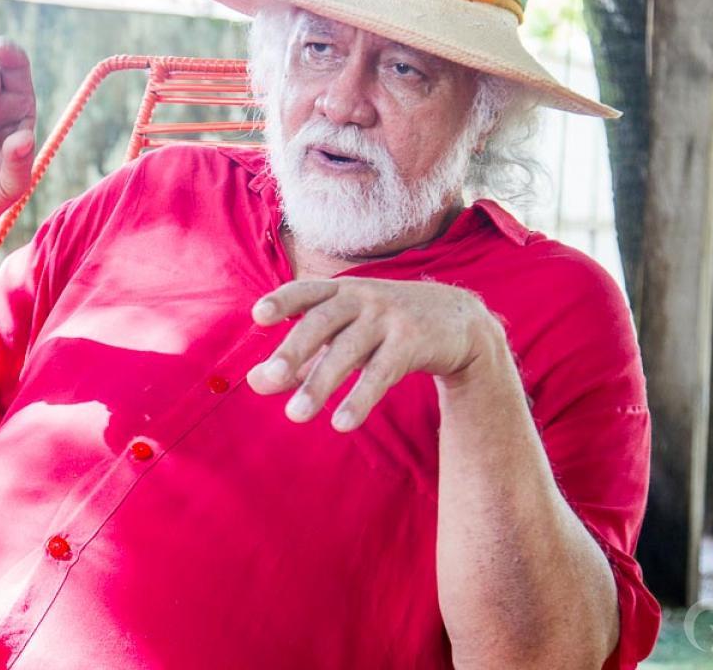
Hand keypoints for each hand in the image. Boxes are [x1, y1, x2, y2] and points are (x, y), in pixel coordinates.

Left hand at [245, 278, 503, 431]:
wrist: (457, 321)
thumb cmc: (383, 327)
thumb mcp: (342, 336)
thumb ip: (300, 359)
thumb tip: (254, 382)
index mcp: (340, 292)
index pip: (305, 291)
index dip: (282, 301)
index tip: (258, 316)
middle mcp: (361, 298)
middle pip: (322, 322)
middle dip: (294, 349)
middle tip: (269, 378)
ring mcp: (388, 317)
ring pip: (349, 351)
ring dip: (321, 384)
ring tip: (295, 415)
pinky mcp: (412, 342)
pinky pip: (381, 372)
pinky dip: (360, 398)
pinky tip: (341, 422)